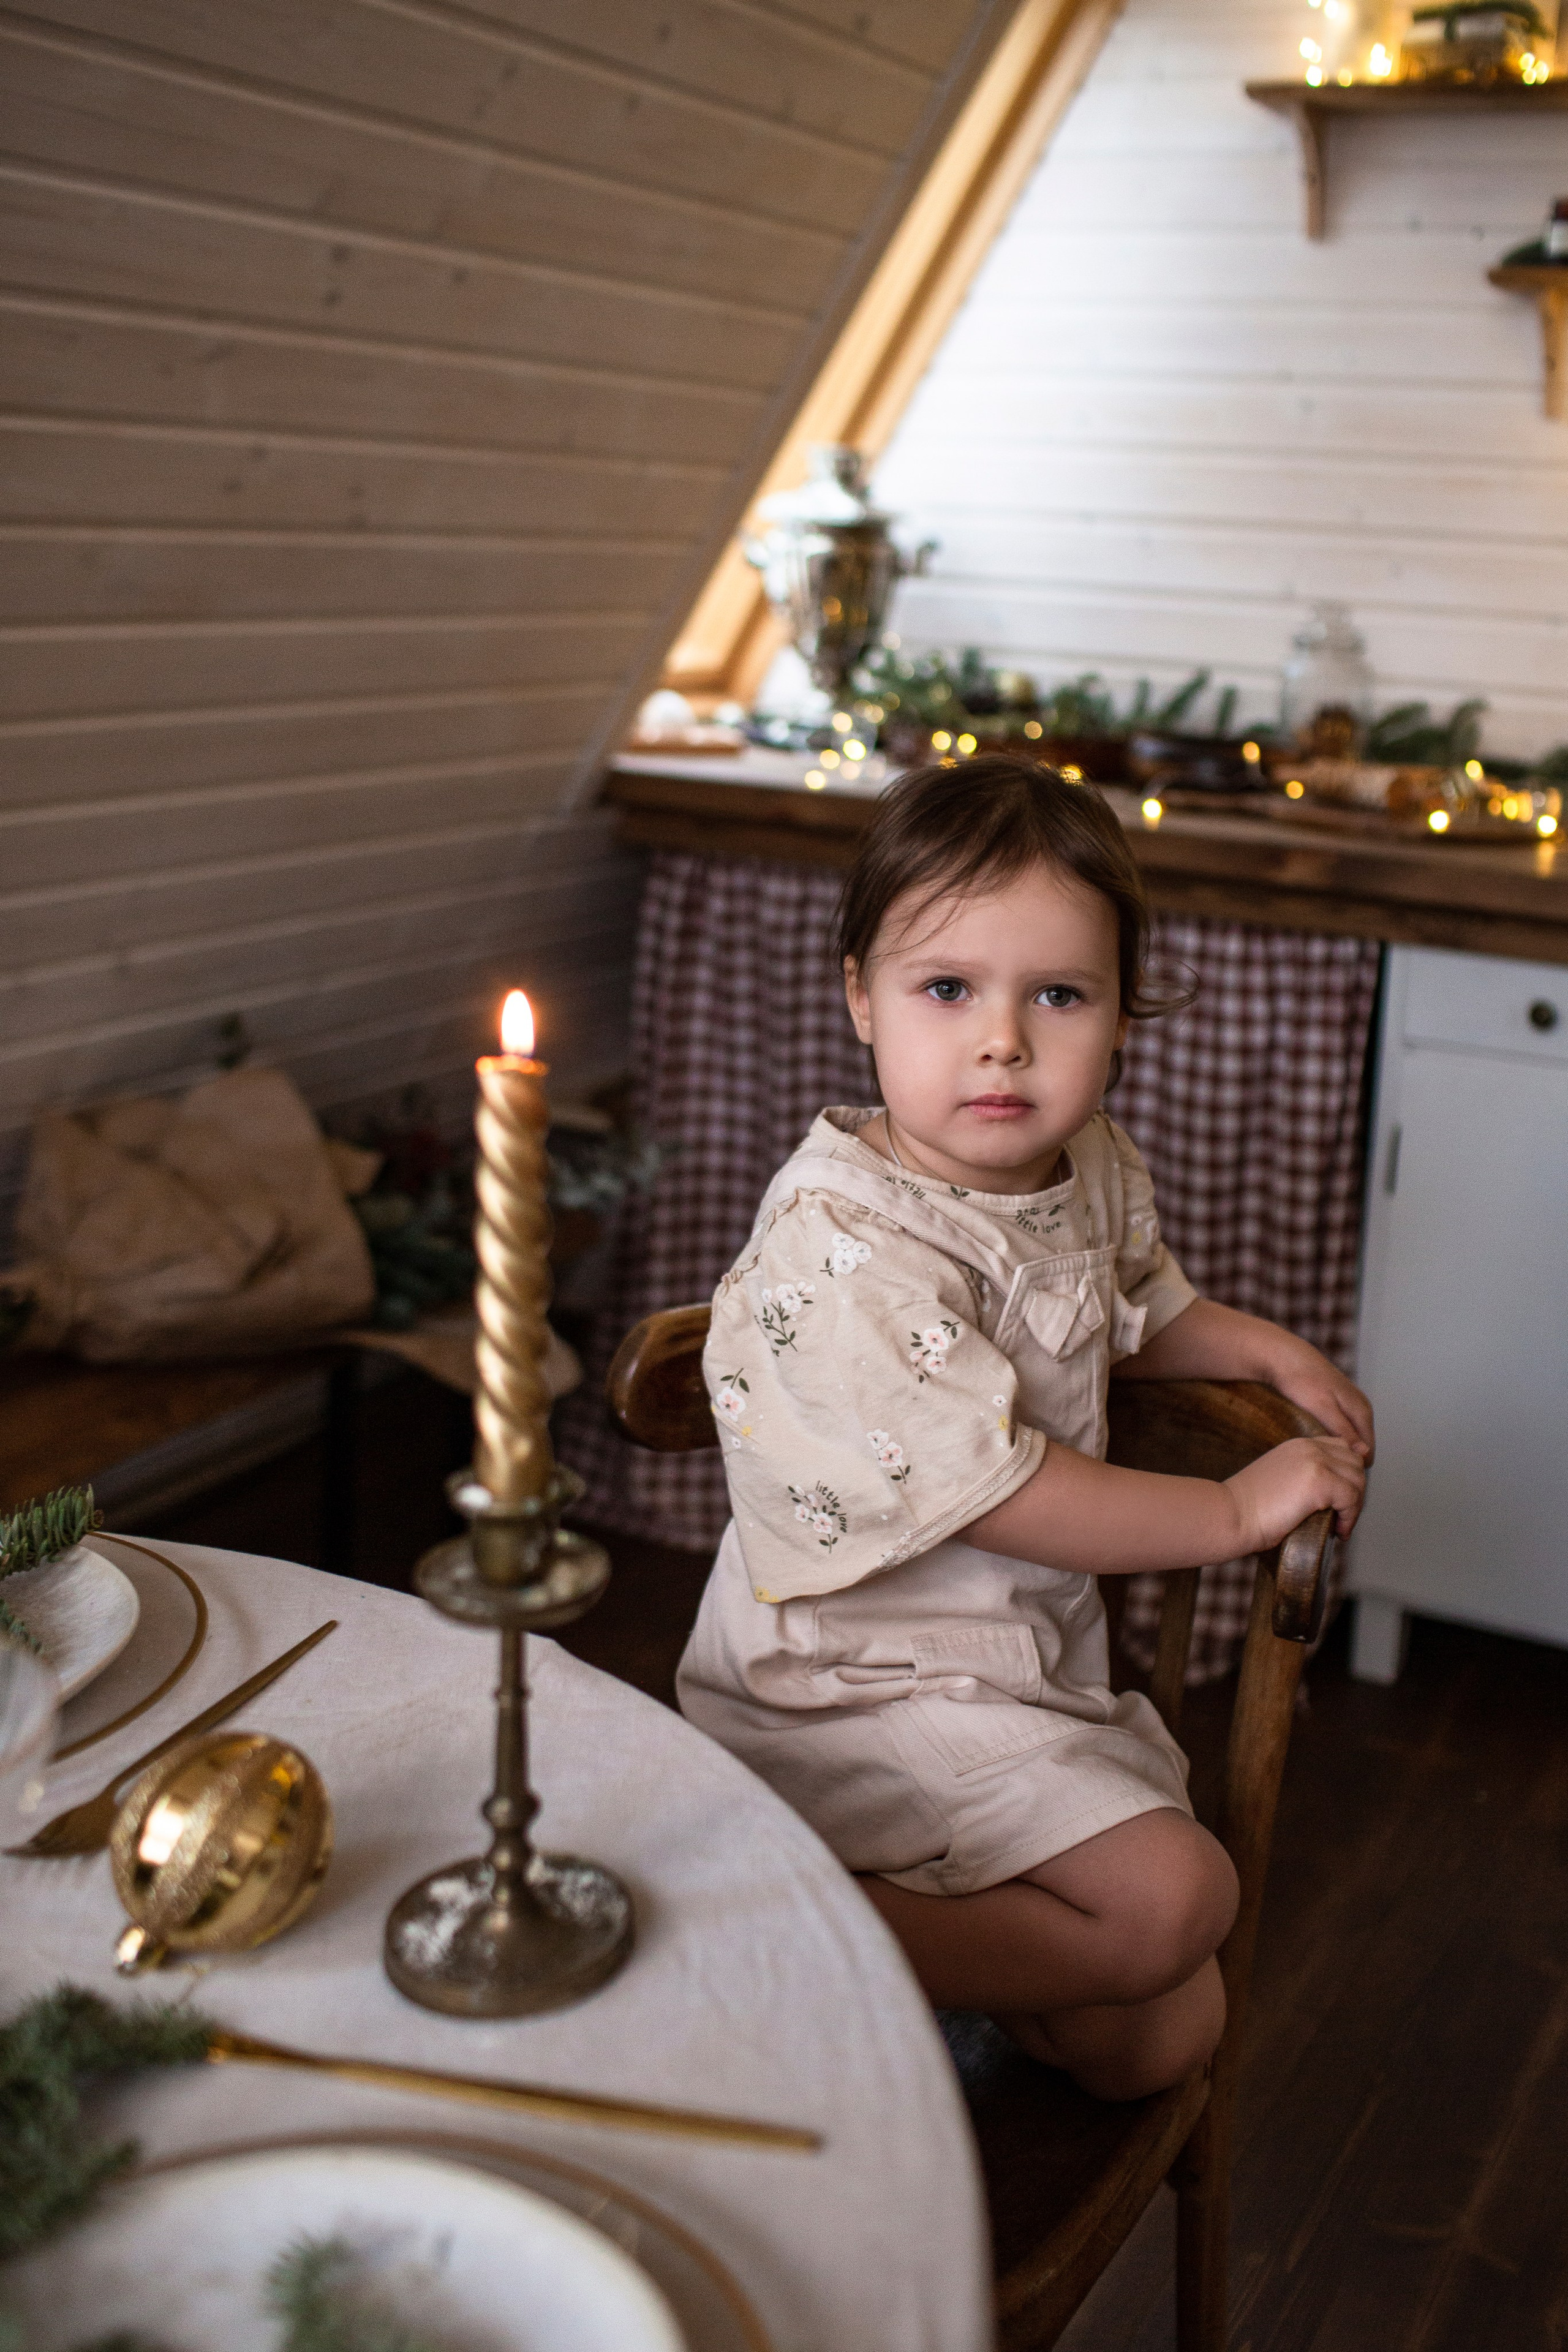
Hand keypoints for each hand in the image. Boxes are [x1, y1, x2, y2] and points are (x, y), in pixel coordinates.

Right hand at [1223, 1433, 1367, 1550]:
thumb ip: (1306, 1476)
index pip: (1342, 1448)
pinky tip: (1337, 1531)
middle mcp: (1309, 1447)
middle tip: (1342, 1515)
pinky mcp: (1319, 1482)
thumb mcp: (1281, 1481)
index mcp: (1299, 1445)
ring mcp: (1315, 1462)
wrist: (1231, 1515)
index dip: (1347, 1475)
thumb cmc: (1249, 1508)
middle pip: (1355, 1463)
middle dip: (1355, 1491)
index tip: (1340, 1499)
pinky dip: (1349, 1518)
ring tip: (1340, 1524)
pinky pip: (1352, 1498)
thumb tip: (1334, 1492)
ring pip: (1358, 1480)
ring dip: (1354, 1506)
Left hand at [1264, 1335, 1374, 1463]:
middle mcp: (1361, 1408)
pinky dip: (1330, 1439)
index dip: (1352, 1468)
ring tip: (1316, 1459)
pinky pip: (1340, 1429)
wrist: (1286, 1356)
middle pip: (1361, 1447)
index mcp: (1362, 1411)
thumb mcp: (1322, 1408)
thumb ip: (1344, 1430)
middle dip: (1345, 1460)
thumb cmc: (1301, 1381)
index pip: (1368, 1453)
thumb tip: (1364, 1453)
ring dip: (1337, 1450)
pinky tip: (1314, 1443)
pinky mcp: (1337, 1403)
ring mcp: (1350, 1405)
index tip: (1332, 1476)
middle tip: (1321, 1469)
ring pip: (1350, 1438)